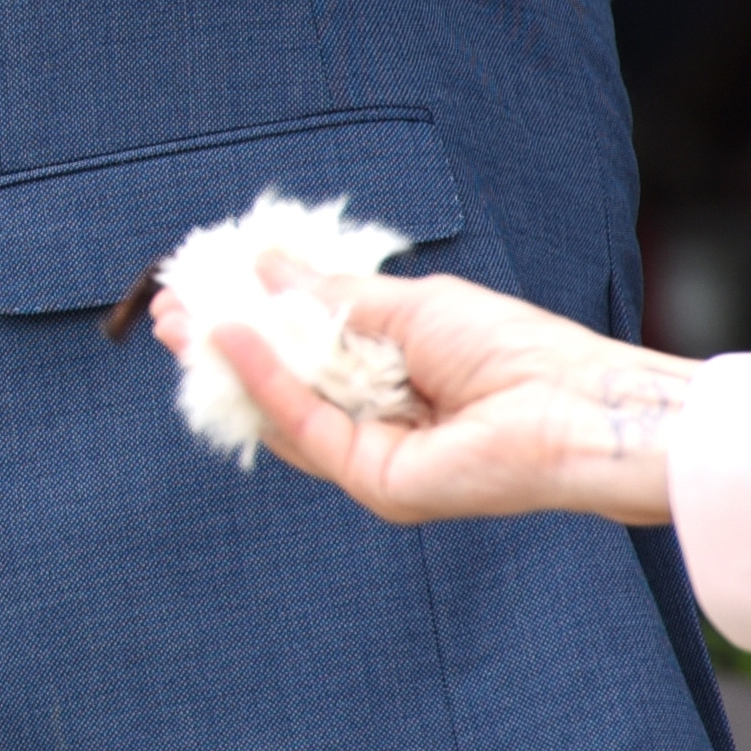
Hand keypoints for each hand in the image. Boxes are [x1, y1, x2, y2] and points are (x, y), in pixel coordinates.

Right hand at [202, 255, 692, 528]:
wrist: (579, 407)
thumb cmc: (515, 350)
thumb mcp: (409, 307)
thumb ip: (333, 299)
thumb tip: (268, 266)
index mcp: (394, 386)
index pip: (307, 357)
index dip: (254, 323)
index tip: (206, 288)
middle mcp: (379, 428)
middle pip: (284, 389)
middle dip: (225, 347)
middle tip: (171, 308)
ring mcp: (375, 462)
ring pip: (283, 413)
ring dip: (229, 362)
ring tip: (184, 316)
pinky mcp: (378, 484)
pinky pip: (307, 429)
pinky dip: (266, 381)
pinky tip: (234, 336)